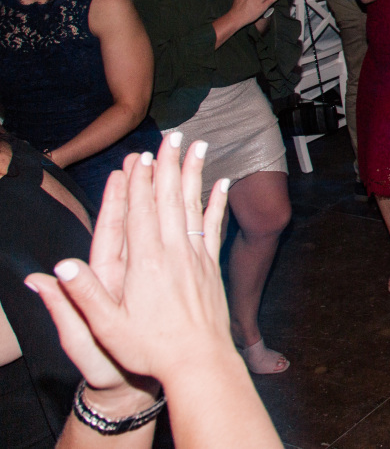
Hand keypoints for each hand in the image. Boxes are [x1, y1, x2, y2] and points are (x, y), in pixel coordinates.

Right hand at [26, 134, 232, 390]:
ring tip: (197, 145)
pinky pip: (215, 227)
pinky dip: (218, 203)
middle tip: (170, 135)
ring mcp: (195, 258)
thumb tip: (57, 267)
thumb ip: (83, 295)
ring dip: (193, 173)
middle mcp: (173, 253)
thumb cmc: (149, 349)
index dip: (136, 183)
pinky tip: (223, 183)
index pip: (138, 213)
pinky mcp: (211, 267)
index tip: (137, 155)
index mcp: (144, 264)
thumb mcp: (106, 328)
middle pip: (168, 199)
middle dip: (167, 165)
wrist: (199, 364)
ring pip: (193, 206)